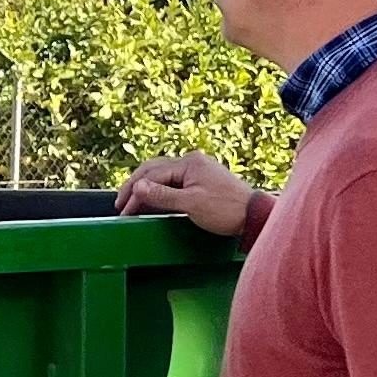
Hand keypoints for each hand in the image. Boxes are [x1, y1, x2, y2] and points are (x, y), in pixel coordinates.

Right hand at [117, 154, 257, 234]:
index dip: (134, 191)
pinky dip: (159, 190)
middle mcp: (192, 161)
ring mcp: (198, 169)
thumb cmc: (227, 209)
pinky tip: (153, 200)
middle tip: (122, 204)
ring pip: (162, 175)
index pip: (152, 174)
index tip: (123, 208)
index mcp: (189, 163)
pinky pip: (173, 181)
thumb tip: (138, 187)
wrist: (254, 215)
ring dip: (147, 188)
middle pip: (154, 169)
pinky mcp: (202, 179)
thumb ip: (162, 196)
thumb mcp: (191, 204)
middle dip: (136, 186)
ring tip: (133, 203)